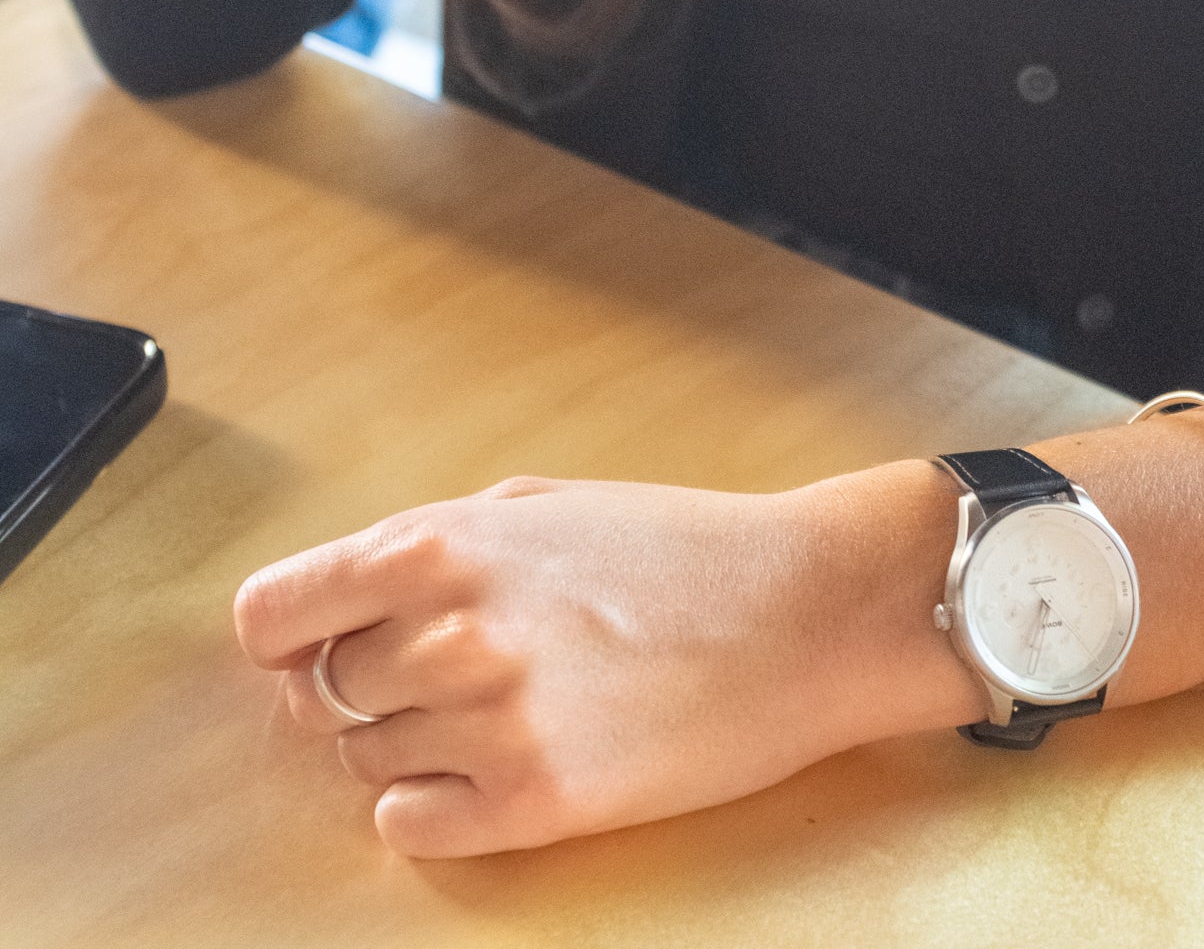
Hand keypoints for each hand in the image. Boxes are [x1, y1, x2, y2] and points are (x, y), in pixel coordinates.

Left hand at [234, 462, 981, 856]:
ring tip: (495, 710)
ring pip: (364, 764)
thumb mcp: (536, 506)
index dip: (284, 636)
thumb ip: (425, 550)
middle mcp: (452, 632)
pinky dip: (436, 802)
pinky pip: (411, 827)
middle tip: (438, 673)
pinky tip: (499, 763)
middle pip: (322, 695)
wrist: (799, 612)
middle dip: (363, 687)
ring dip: (409, 743)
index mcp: (442, 544)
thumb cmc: (678, 549)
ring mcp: (491, 723)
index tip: (302, 647)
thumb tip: (338, 609)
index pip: (274, 613)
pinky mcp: (535, 804)